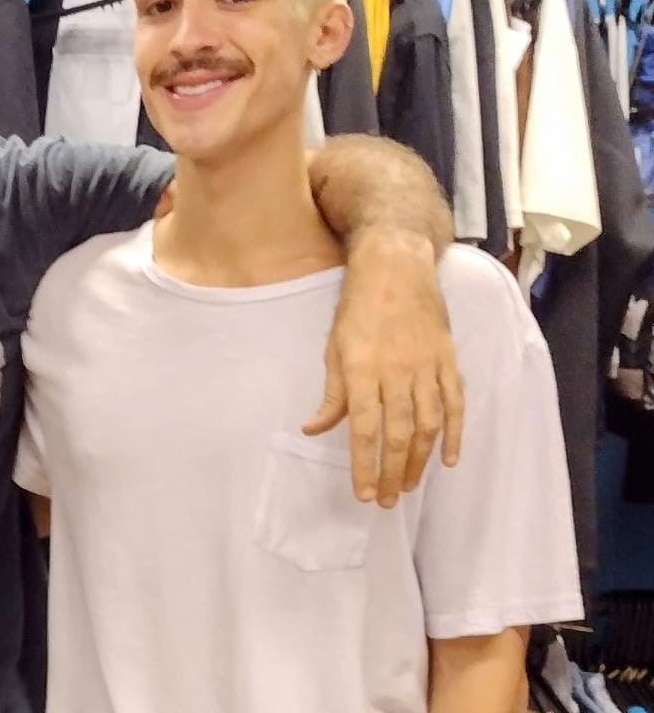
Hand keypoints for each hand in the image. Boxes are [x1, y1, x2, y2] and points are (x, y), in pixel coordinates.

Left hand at [303, 228, 463, 506]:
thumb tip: (313, 429)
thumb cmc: (357, 307)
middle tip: (388, 501)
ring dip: (420, 460)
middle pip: (399, 434)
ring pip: (428, 425)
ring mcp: (426, 367)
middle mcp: (396, 372)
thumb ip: (331, 393)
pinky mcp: (447, 359)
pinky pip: (455, 404)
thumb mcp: (333, 347)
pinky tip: (448, 459)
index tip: (365, 494)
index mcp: (362, 370)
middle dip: (393, 473)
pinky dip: (455, 434)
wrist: (395, 266)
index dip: (365, 465)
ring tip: (410, 485)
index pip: (365, 429)